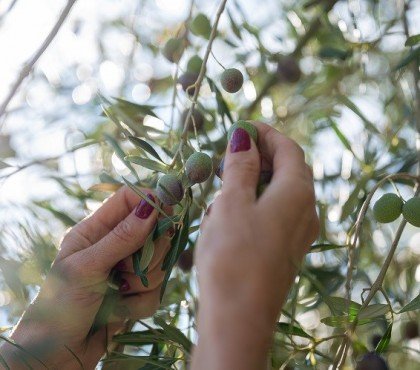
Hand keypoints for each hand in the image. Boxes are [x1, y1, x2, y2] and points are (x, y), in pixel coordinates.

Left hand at [0, 187, 170, 368]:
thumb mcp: (86, 267)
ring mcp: (128, 270)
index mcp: (96, 230)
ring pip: (160, 263)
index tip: (170, 210)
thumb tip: (152, 207)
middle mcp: (114, 246)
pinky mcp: (137, 293)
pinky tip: (119, 311)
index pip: (128, 199)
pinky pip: (157, 291)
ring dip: (142, 282)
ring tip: (116, 293)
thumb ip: (121, 237)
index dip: (151, 200)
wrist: (57, 356)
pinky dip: (140, 304)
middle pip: (154, 231)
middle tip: (126, 269)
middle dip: (148, 253)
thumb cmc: (60, 306)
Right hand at [192, 122, 318, 369]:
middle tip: (230, 153)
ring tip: (225, 182)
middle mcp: (306, 210)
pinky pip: (275, 214)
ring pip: (281, 192)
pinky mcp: (287, 249)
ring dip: (256, 180)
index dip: (267, 133)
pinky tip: (231, 212)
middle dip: (261, 155)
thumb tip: (244, 136)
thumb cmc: (233, 255)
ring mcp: (299, 232)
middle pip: (289, 169)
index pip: (289, 149)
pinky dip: (256, 202)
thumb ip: (241, 166)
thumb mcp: (232, 203)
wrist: (239, 318)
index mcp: (298, 192)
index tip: (243, 126)